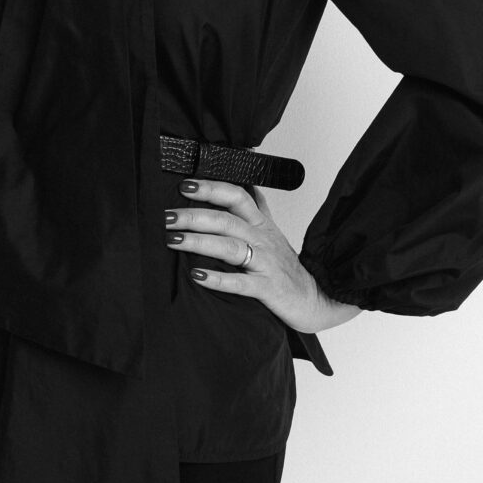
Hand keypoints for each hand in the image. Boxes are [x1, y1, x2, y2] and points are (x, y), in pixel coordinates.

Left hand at [165, 179, 361, 334]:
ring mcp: (265, 264)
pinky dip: (218, 278)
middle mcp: (262, 239)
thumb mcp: (272, 232)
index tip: (186, 185)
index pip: (237, 196)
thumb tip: (245, 182)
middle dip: (194, 215)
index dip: (212, 188)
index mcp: (261, 224)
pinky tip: (197, 275)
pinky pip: (240, 283)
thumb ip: (257, 208)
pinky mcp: (267, 289)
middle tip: (167, 216)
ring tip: (173, 240)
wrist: (315, 299)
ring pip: (230, 247)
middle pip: (227, 220)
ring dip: (199, 242)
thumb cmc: (286, 267)